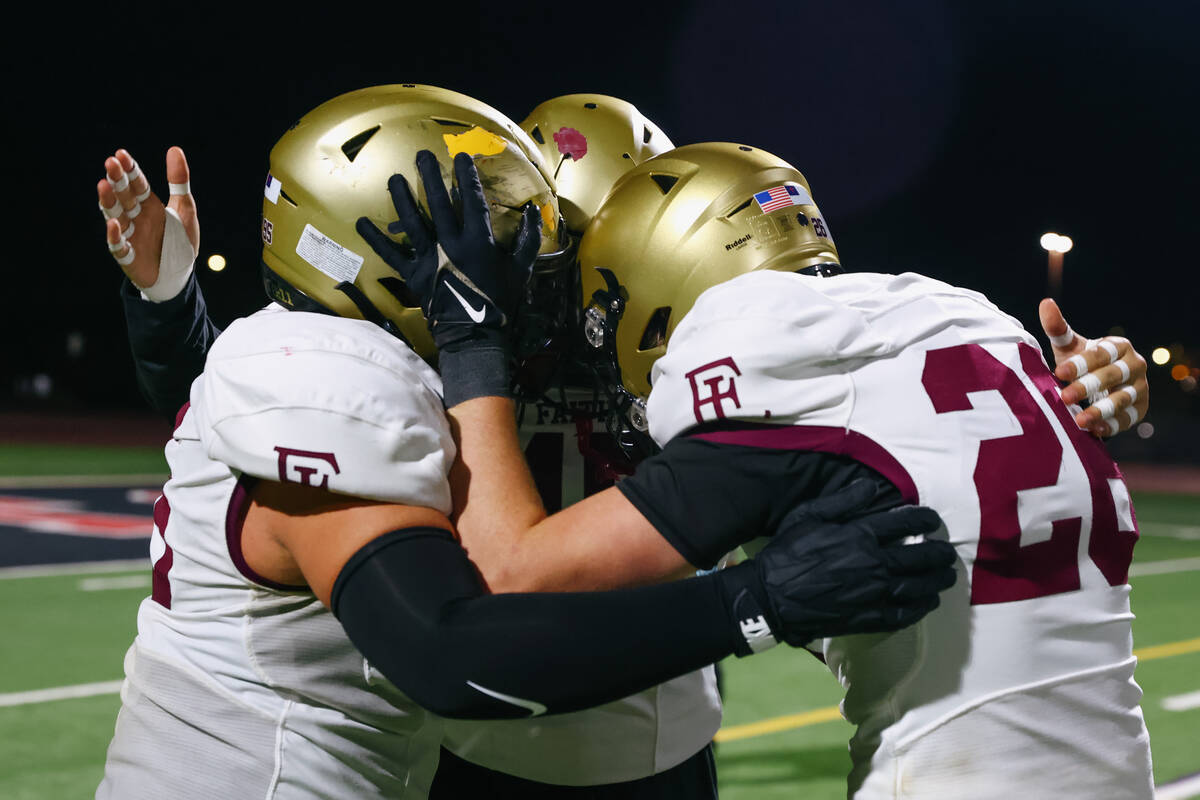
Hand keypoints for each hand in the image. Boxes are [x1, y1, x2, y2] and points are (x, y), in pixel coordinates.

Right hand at [97, 147, 198, 297]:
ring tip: (103, 185)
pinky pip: (119, 246)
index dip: (129, 170)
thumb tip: (174, 148)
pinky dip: (115, 236)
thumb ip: (179, 181)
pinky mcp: (129, 257)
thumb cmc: (180, 241)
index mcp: (149, 206)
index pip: (137, 184)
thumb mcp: (184, 209)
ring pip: (115, 216)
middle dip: (117, 180)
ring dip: (109, 202)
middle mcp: (136, 218)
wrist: (180, 276)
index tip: (121, 154)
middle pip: (124, 196)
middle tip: (110, 163)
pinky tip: (114, 224)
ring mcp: (131, 236)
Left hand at [356, 150, 540, 349]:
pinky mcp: (413, 274)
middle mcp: (450, 244)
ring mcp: (428, 259)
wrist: (474, 336)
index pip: (472, 200)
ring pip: (412, 222)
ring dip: (402, 198)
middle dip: (431, 177)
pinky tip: (362, 222)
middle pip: (438, 204)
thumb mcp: (521, 271)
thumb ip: (528, 241)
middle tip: (422, 155)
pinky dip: (376, 239)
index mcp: (478, 241)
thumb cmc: (499, 302)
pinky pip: (391, 254)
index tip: (461, 156)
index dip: (467, 177)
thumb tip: (534, 212)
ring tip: (394, 178)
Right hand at [721, 480, 955, 654]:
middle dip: (939, 553)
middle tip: (947, 552)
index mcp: (859, 536)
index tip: (932, 519)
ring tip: (946, 577)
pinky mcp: (868, 618)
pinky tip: (927, 602)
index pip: (904, 523)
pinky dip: (921, 607)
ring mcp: (873, 594)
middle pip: (920, 558)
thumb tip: (871, 487)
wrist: (770, 598)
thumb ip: (842, 501)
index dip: (924, 519)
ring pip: (919, 587)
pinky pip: (904, 613)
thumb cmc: (786, 553)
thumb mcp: (807, 516)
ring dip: (937, 581)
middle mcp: (873, 564)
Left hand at [1039, 298, 1148, 436]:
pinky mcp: (1140, 410)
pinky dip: (1111, 426)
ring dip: (1102, 410)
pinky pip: (1128, 419)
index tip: (1058, 372)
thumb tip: (1046, 303)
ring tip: (1079, 421)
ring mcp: (1140, 388)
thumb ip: (1058, 328)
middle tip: (1064, 397)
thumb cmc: (1081, 362)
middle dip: (1088, 386)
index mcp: (1118, 346)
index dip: (1080, 363)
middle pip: (1112, 376)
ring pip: (1123, 399)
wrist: (1100, 385)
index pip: (1100, 354)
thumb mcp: (1069, 347)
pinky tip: (1094, 431)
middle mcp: (1134, 365)